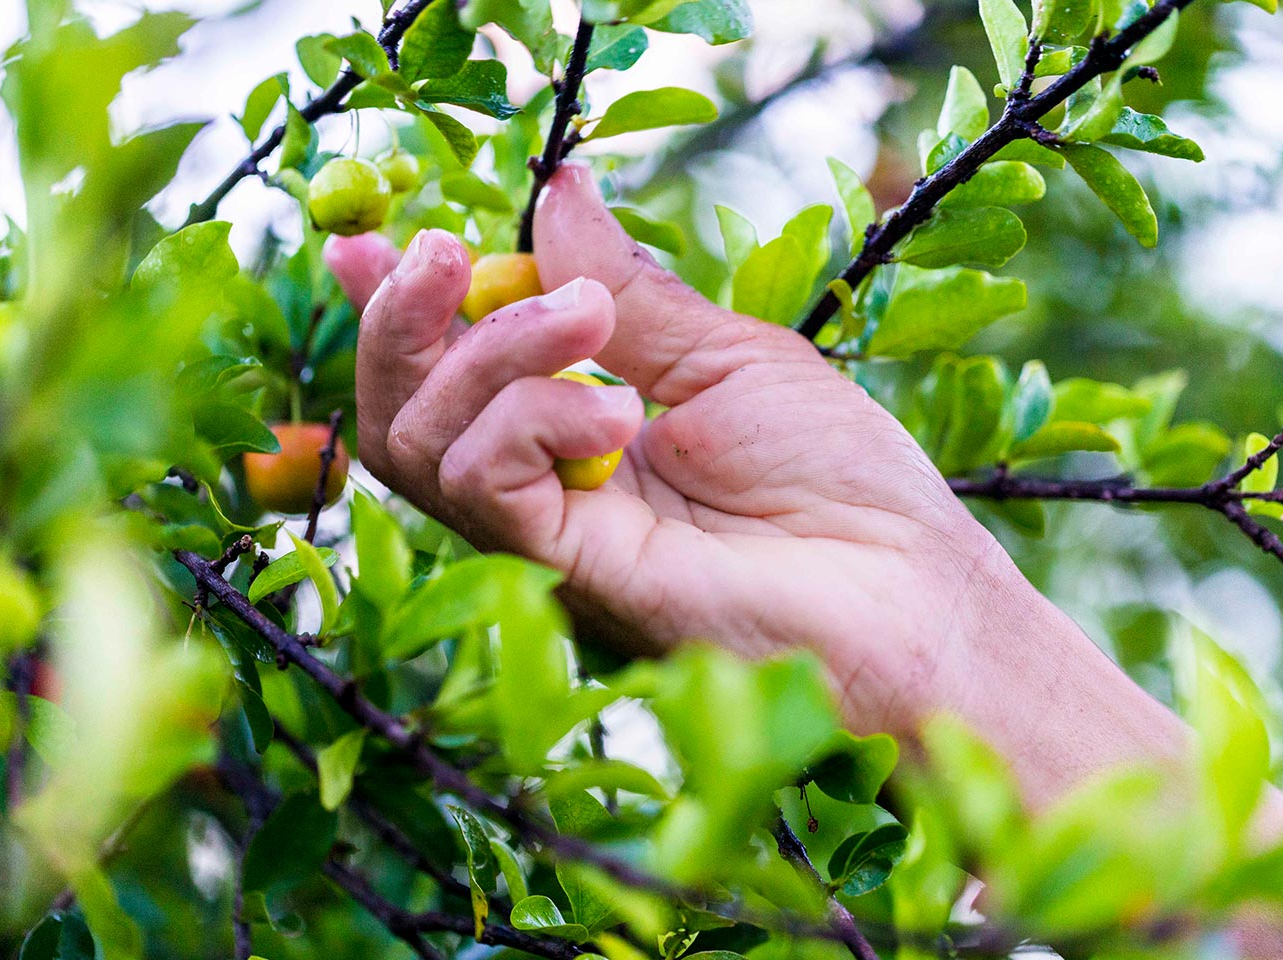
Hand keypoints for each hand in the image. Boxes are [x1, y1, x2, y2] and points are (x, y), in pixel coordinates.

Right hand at [324, 164, 1017, 733]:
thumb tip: (556, 191)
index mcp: (577, 429)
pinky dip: (532, 419)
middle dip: (404, 319)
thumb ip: (627, 287)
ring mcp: (547, 537)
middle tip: (449, 252)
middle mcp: (544, 487)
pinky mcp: (563, 574)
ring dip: (491, 353)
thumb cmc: (837, 479)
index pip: (449, 369)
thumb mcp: (725, 356)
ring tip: (591, 323)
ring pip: (423, 442)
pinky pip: (483, 484)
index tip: (377, 237)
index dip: (399, 305)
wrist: (905, 593)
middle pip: (402, 410)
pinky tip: (621, 412)